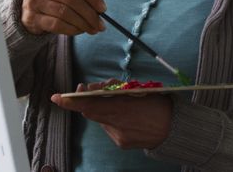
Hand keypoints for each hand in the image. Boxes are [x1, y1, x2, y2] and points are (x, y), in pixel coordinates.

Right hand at [22, 0, 106, 34]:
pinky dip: (71, 29)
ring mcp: (33, 0)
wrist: (29, 10)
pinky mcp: (31, 17)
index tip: (103, 9)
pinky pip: (56, 24)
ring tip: (91, 29)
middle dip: (90, 14)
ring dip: (82, 23)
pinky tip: (78, 31)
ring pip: (65, 13)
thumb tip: (100, 9)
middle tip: (100, 25)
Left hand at [51, 82, 172, 148]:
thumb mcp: (135, 89)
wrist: (174, 127)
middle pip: (91, 111)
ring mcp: (118, 135)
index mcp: (121, 106)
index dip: (71, 101)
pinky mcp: (121, 143)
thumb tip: (91, 89)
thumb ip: (111, 89)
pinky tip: (125, 116)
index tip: (57, 97)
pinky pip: (109, 128)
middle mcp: (117, 123)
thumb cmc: (156, 103)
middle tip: (85, 89)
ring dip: (102, 109)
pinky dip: (111, 120)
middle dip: (86, 100)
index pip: (89, 105)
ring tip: (116, 103)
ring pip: (100, 119)